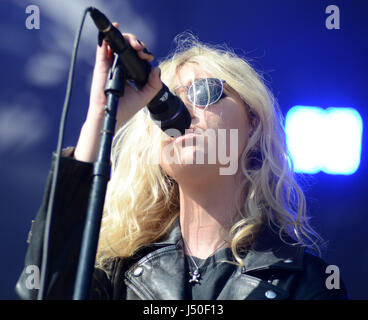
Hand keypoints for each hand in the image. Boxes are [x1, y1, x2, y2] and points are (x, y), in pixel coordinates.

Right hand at [74, 23, 161, 162]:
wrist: (112, 116)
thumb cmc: (125, 109)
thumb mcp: (145, 96)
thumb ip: (154, 84)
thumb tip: (157, 69)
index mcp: (128, 72)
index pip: (135, 56)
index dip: (142, 51)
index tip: (147, 57)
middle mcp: (119, 67)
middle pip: (127, 47)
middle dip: (136, 43)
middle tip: (141, 50)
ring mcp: (109, 66)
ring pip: (116, 45)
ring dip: (125, 39)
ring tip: (133, 43)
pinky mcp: (101, 67)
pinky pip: (102, 49)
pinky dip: (107, 39)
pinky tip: (114, 31)